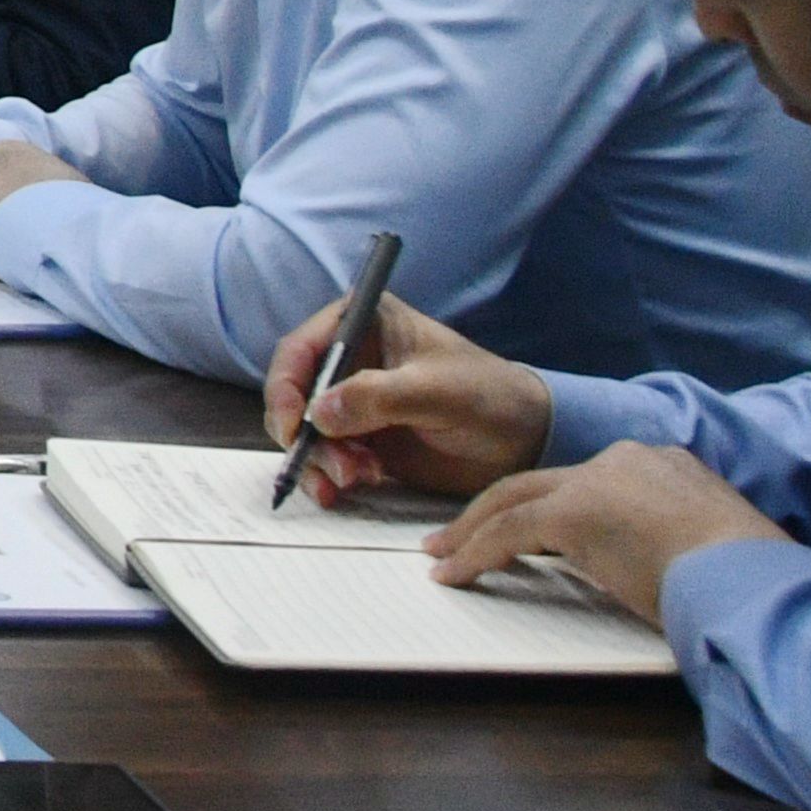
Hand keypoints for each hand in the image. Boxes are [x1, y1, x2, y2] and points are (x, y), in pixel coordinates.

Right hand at [261, 294, 553, 505]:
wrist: (525, 442)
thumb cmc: (491, 398)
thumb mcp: (439, 393)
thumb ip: (379, 397)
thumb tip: (318, 413)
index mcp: (363, 324)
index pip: (300, 350)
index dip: (285, 388)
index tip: (292, 426)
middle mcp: (348, 358)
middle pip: (292, 395)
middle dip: (305, 435)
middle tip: (338, 466)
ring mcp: (350, 400)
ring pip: (303, 431)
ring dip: (320, 460)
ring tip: (358, 478)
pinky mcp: (357, 438)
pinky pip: (321, 457)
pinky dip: (327, 476)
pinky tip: (354, 486)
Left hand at [427, 443, 779, 623]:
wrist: (754, 578)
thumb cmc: (746, 580)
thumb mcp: (706, 551)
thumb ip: (669, 544)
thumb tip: (651, 571)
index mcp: (663, 467)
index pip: (589, 482)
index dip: (550, 507)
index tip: (530, 531)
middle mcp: (627, 460)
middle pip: (539, 481)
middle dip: (493, 510)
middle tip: (457, 536)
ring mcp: (598, 481)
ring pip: (513, 499)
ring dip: (472, 530)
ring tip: (443, 556)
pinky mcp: (573, 511)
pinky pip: (506, 532)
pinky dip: (475, 553)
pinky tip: (453, 575)